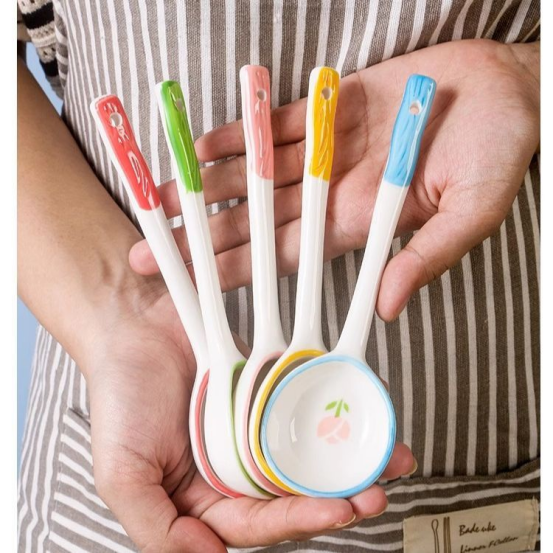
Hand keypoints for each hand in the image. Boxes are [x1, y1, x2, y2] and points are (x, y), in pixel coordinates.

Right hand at [83, 284, 414, 551]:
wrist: (132, 326)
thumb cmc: (121, 398)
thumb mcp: (123, 474)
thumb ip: (157, 528)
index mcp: (205, 498)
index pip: (260, 522)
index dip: (298, 520)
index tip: (336, 510)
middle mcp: (236, 468)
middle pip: (295, 493)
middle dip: (337, 499)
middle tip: (374, 495)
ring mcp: (255, 428)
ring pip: (309, 454)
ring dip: (349, 462)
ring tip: (389, 463)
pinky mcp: (269, 390)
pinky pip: (305, 406)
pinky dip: (334, 416)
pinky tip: (363, 419)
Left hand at [129, 39, 538, 320]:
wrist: (507, 93)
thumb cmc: (499, 154)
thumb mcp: (472, 213)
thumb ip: (427, 256)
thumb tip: (388, 305)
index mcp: (360, 224)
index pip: (284, 257)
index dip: (238, 270)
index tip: (194, 287)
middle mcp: (334, 194)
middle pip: (256, 223)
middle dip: (204, 237)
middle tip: (150, 251)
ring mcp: (329, 154)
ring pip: (255, 176)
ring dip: (210, 187)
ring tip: (161, 199)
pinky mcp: (332, 113)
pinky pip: (277, 127)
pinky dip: (242, 132)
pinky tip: (204, 146)